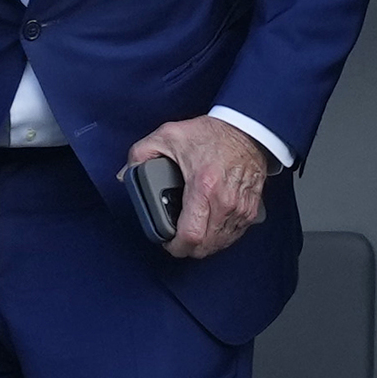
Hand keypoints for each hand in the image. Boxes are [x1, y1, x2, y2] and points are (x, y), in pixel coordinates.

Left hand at [127, 117, 270, 260]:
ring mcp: (240, 208)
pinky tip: (209, 227)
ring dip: (204, 244)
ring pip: (220, 244)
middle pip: (205, 246)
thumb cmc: (212, 134)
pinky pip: (234, 235)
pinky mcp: (251, 210)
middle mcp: (225, 202)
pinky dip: (220, 236)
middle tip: (175, 238)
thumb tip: (125, 175)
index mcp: (203, 186)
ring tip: (191, 231)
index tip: (167, 242)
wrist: (247, 129)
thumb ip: (141, 154)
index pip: (191, 235)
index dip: (175, 246)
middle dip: (187, 248)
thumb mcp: (168, 135)